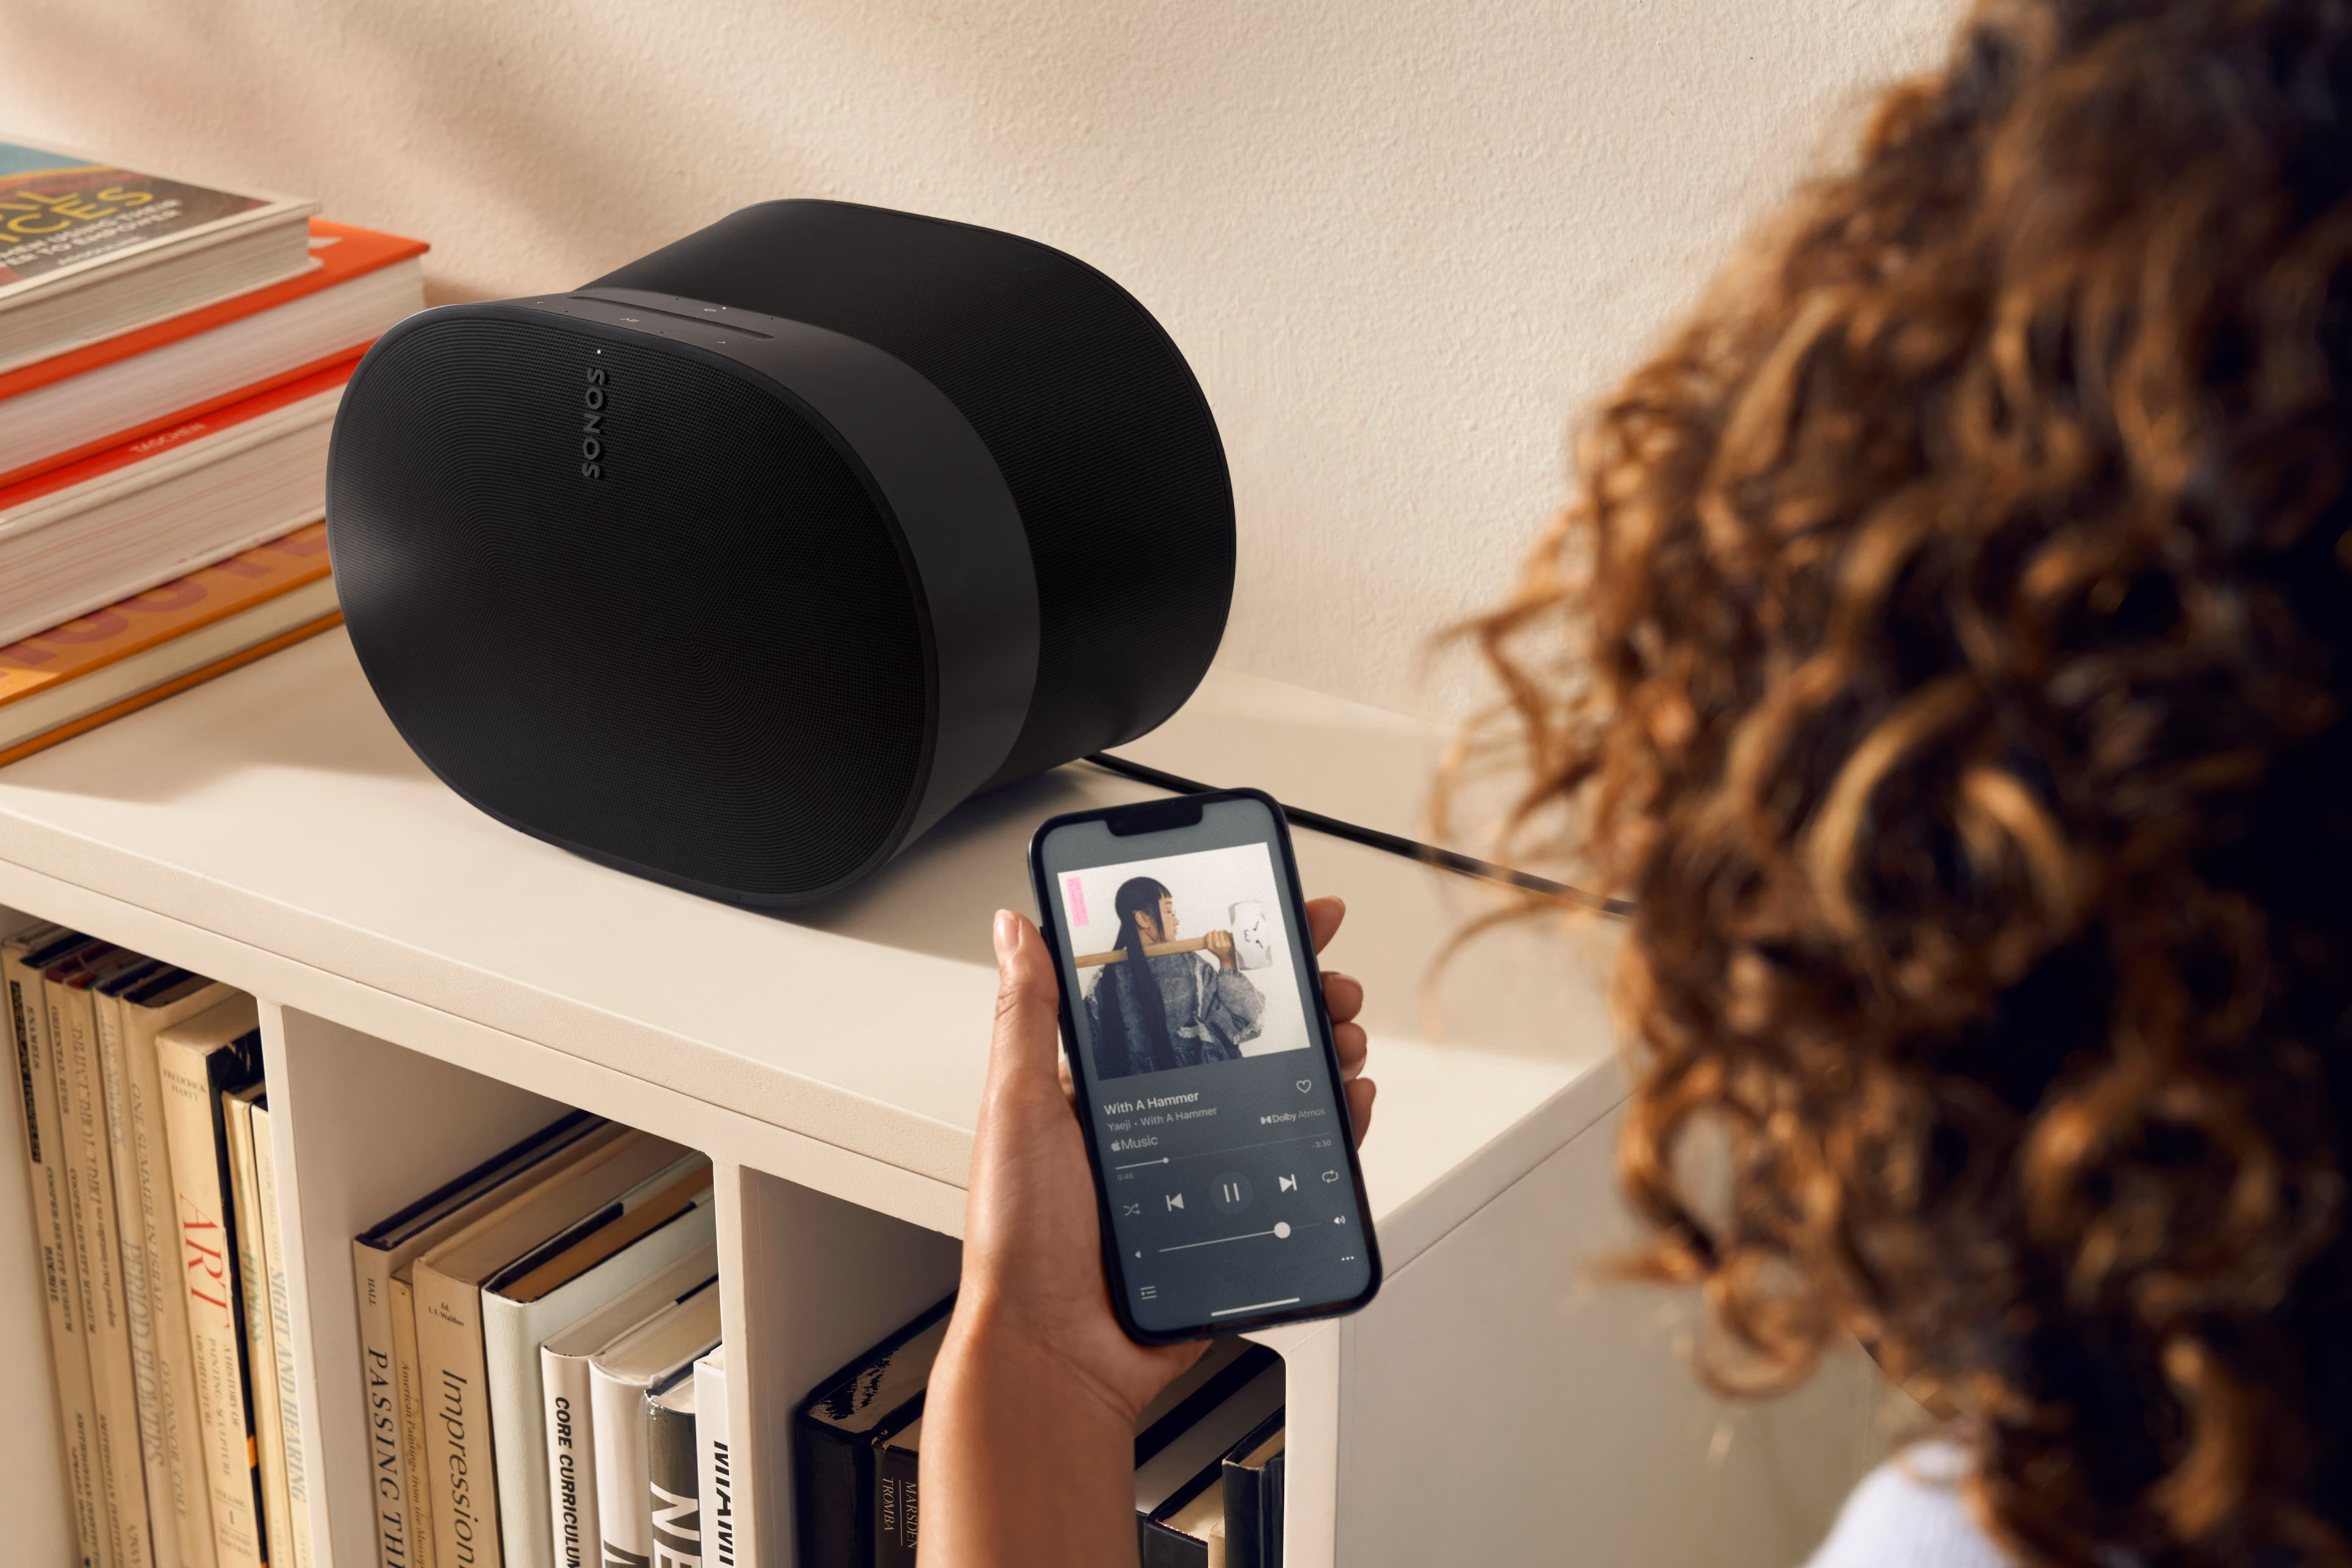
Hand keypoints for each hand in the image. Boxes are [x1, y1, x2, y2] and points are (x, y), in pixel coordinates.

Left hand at [920, 896, 1367, 1566]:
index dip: (1227, 945)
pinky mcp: (1236, 1212)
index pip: (1176, 990)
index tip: (1271, 909)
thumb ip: (1027, 1015)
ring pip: (1281, 1089)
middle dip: (1298, 994)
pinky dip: (1334, 1126)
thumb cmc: (1021, 1240)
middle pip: (1245, 1034)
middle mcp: (1159, 1114)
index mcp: (1107, 1082)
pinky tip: (1346, 1102)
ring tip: (1342, 1032)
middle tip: (1327, 977)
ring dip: (1324, 1049)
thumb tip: (1015, 925)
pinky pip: (1297, 1160)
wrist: (1059, 1352)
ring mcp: (1202, 1163)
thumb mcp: (1016, 1107)